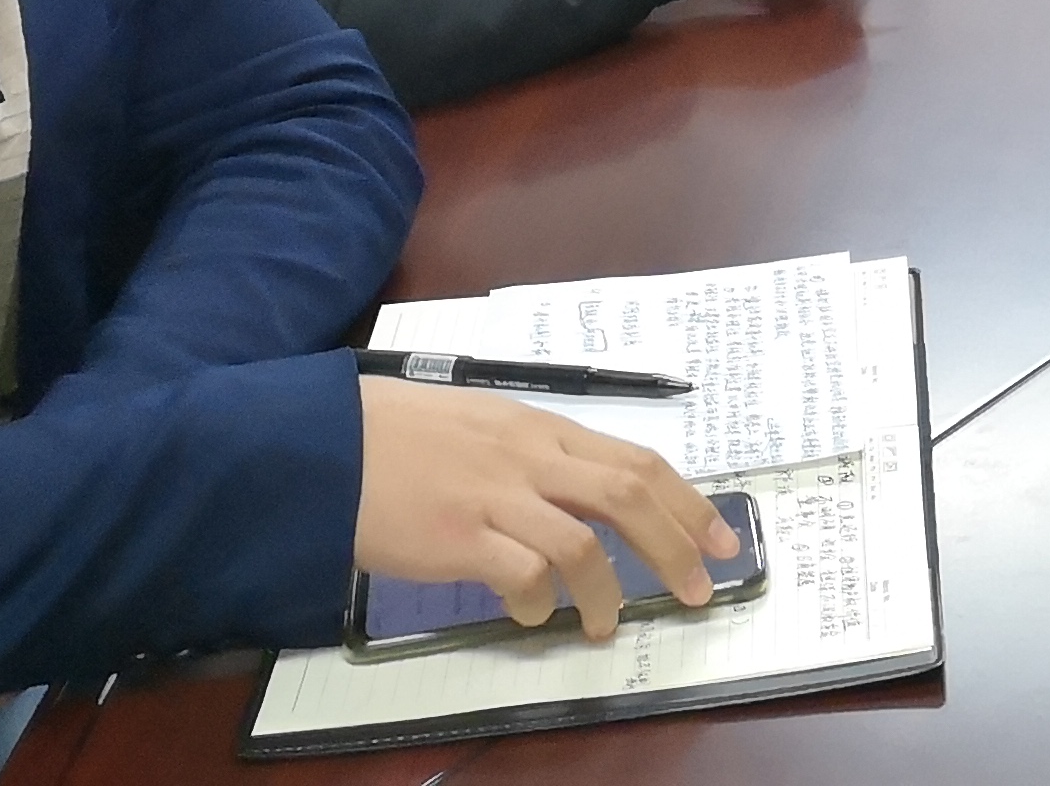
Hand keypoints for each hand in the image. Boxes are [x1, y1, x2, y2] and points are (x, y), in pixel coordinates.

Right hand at [354, 379, 735, 640]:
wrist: (328, 443)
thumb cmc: (401, 433)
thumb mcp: (483, 425)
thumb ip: (533, 454)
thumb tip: (579, 494)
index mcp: (542, 429)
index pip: (636, 461)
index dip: (687, 503)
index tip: (721, 540)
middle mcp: (529, 457)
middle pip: (627, 496)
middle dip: (675, 545)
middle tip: (698, 590)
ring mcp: (495, 496)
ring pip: (582, 544)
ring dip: (606, 591)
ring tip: (604, 624)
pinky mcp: (459, 536)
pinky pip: (521, 575)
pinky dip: (538, 603)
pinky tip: (530, 615)